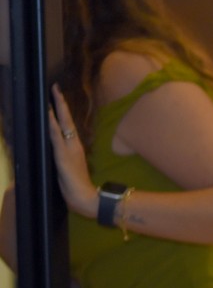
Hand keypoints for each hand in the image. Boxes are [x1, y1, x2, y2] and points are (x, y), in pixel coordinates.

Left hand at [47, 87, 98, 217]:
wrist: (87, 199)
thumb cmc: (79, 189)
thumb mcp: (71, 171)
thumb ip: (68, 160)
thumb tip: (65, 154)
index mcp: (75, 149)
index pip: (68, 127)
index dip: (63, 113)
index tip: (58, 98)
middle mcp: (73, 146)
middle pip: (67, 121)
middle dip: (61, 104)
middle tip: (55, 88)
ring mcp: (68, 150)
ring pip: (62, 125)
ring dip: (57, 110)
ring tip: (53, 95)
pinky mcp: (63, 156)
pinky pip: (57, 137)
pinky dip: (54, 125)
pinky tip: (51, 115)